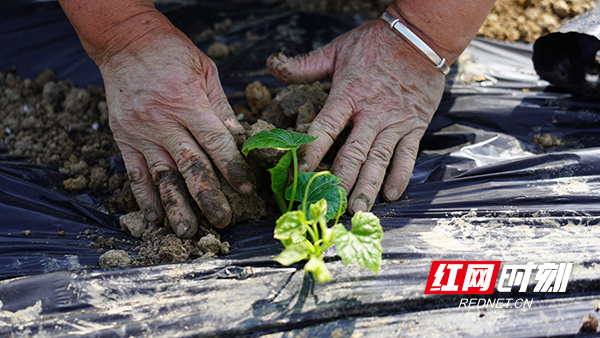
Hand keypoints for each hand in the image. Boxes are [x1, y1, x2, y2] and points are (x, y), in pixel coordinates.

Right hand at [100, 27, 253, 237]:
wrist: (125, 41)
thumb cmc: (172, 53)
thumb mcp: (206, 72)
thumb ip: (221, 109)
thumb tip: (240, 141)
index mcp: (188, 103)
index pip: (215, 143)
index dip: (232, 168)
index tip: (246, 189)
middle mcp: (163, 122)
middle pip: (189, 166)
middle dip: (207, 196)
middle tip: (223, 221)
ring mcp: (141, 132)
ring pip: (161, 176)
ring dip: (176, 206)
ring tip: (187, 231)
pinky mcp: (123, 138)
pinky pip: (134, 173)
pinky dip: (144, 197)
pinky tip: (155, 217)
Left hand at [267, 18, 444, 213]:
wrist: (421, 37)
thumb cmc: (375, 43)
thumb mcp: (337, 49)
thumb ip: (305, 64)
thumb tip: (272, 64)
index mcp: (348, 95)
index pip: (325, 129)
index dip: (311, 154)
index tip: (298, 177)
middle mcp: (371, 113)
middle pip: (353, 152)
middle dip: (340, 181)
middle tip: (329, 205)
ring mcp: (394, 122)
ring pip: (379, 159)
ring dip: (368, 186)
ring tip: (357, 209)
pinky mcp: (414, 126)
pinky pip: (407, 155)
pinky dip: (400, 175)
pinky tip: (391, 195)